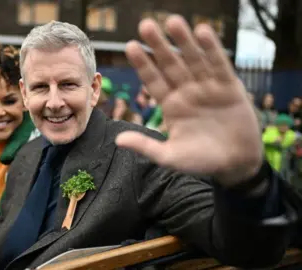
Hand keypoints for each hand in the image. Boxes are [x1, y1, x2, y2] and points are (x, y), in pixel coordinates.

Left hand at [116, 15, 261, 187]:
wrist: (235, 164)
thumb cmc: (201, 161)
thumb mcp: (170, 157)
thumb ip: (146, 146)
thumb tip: (118, 141)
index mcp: (170, 105)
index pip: (153, 80)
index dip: (143, 63)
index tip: (130, 46)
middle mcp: (186, 91)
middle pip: (170, 64)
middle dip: (158, 46)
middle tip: (145, 25)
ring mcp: (207, 87)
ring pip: (193, 59)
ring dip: (183, 41)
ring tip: (172, 21)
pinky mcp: (229, 87)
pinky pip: (219, 65)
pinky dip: (212, 49)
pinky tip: (203, 32)